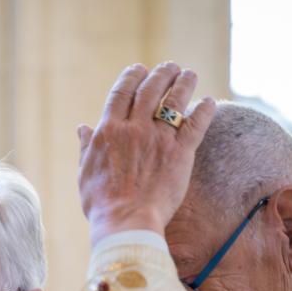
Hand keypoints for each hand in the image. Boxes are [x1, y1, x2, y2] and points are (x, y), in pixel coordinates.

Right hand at [76, 63, 214, 244]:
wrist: (126, 223)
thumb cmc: (101, 204)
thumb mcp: (85, 173)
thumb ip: (86, 147)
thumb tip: (82, 128)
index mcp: (109, 130)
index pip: (122, 91)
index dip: (132, 76)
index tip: (140, 69)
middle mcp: (134, 128)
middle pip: (151, 89)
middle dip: (161, 73)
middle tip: (170, 67)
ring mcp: (159, 139)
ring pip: (175, 100)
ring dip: (184, 83)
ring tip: (189, 74)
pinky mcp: (180, 153)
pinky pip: (196, 125)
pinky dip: (204, 110)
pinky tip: (208, 102)